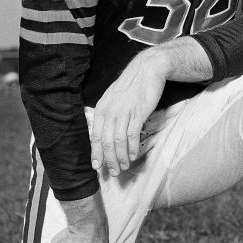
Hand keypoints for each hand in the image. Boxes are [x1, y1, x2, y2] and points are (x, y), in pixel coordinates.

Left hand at [91, 48, 170, 175]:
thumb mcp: (113, 98)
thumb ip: (108, 114)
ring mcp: (123, 112)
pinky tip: (133, 156)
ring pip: (118, 141)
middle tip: (113, 173)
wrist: (147, 69)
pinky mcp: (138, 113)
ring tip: (124, 167)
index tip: (97, 167)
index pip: (95, 136)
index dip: (96, 153)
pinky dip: (131, 148)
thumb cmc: (131, 85)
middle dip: (109, 160)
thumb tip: (106, 133)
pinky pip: (132, 135)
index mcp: (102, 109)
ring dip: (120, 157)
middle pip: (106, 142)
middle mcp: (110, 112)